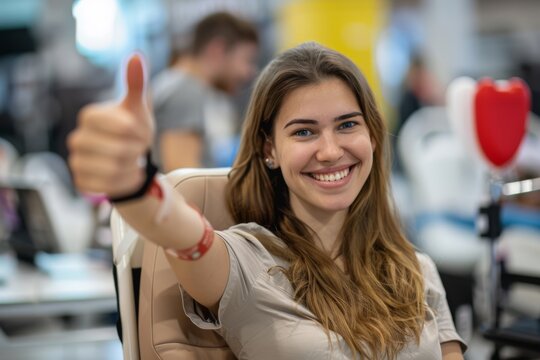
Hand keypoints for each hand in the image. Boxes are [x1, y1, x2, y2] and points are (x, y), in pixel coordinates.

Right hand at [68, 54, 153, 197]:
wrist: (129, 159)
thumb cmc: (133, 131)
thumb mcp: (138, 109)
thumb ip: (136, 84)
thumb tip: (137, 56)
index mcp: (89, 116)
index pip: (123, 127)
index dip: (140, 133)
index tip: (142, 132)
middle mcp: (77, 138)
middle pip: (119, 151)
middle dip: (138, 152)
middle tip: (139, 149)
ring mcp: (76, 161)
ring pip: (114, 170)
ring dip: (134, 167)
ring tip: (134, 161)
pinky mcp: (80, 181)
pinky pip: (109, 187)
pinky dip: (126, 182)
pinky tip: (128, 174)